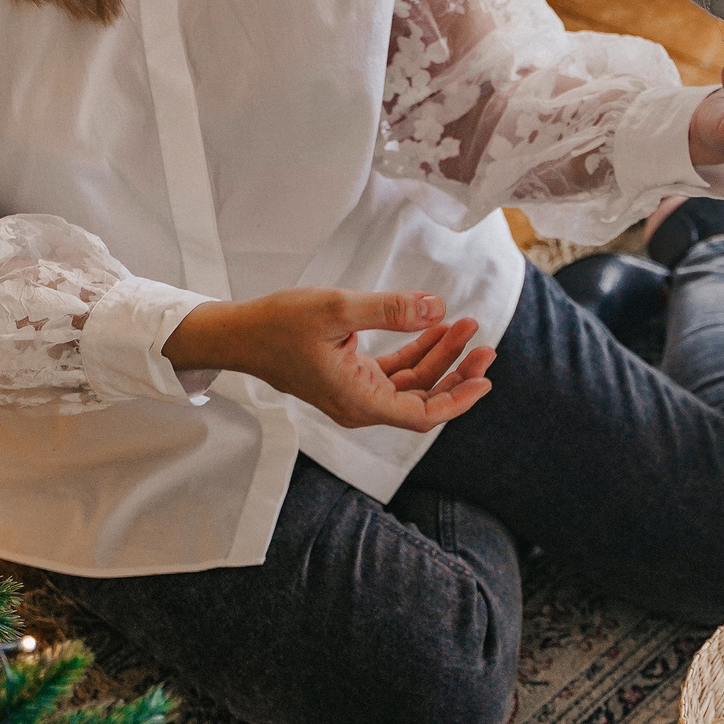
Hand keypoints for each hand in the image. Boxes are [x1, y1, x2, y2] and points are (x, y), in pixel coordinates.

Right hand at [162, 289, 494, 430]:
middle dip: (456, 371)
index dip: (457, 399)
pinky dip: (416, 352)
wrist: (240, 333)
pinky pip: (393, 372)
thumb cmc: (279, 324)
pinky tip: (433, 327)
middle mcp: (359, 404)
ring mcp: (355, 392)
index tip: (484, 379)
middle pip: (422, 399)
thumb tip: (437, 308)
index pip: (421, 414)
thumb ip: (391, 310)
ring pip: (410, 383)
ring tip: (463, 326)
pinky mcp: (350, 377)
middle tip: (484, 344)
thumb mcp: (338, 308)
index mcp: (357, 400)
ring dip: (438, 357)